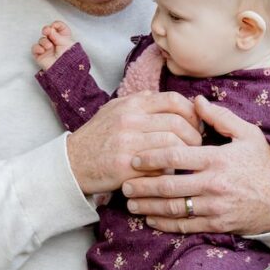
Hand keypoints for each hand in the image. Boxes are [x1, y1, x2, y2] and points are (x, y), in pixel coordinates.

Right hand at [32, 21, 72, 69]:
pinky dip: (37, 48)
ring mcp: (47, 49)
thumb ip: (56, 34)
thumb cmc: (69, 56)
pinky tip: (43, 51)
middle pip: (48, 31)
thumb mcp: (65, 42)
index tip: (54, 26)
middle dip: (46, 30)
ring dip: (44, 42)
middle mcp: (55, 42)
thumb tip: (49, 29)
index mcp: (64, 38)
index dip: (56, 25)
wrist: (65, 69)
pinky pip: (35, 48)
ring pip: (41, 39)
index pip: (59, 27)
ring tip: (49, 47)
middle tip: (47, 31)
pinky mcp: (41, 55)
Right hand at [66, 90, 204, 195]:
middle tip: (196, 144)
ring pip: (173, 145)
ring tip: (186, 159)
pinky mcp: (126, 168)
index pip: (173, 100)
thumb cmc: (97, 136)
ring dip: (186, 154)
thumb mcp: (113, 110)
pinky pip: (160, 167)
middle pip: (178, 123)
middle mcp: (130, 121)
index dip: (191, 112)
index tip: (196, 123)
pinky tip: (168, 172)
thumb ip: (139, 101)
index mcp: (130, 105)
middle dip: (194, 135)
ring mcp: (128, 144)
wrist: (72, 162)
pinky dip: (169, 170)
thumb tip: (164, 98)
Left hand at [121, 96, 269, 235]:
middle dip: (142, 185)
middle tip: (124, 183)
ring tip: (130, 202)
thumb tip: (194, 100)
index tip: (134, 157)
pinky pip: (187, 226)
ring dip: (149, 206)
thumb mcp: (248, 134)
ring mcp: (216, 206)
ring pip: (174, 208)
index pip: (176, 157)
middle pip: (169, 185)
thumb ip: (219, 117)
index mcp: (217, 159)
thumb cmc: (265, 163)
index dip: (151, 157)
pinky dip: (165, 224)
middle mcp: (214, 184)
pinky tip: (150, 219)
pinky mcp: (218, 224)